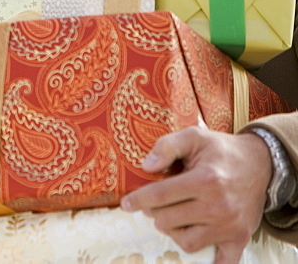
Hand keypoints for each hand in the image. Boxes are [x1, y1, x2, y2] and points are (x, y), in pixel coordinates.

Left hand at [120, 127, 271, 263]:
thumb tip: (146, 166)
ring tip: (174, 216)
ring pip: (187, 242)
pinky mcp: (240, 237)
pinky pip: (222, 262)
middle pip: (169, 220)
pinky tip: (196, 245)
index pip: (161, 195)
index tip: (126, 204)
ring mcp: (230, 225)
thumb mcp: (194, 137)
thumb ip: (166, 147)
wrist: (262, 163)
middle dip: (156, 212)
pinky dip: (208, 261)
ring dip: (174, 231)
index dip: (139, 200)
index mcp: (205, 180)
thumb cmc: (221, 150)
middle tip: (156, 204)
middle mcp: (218, 206)